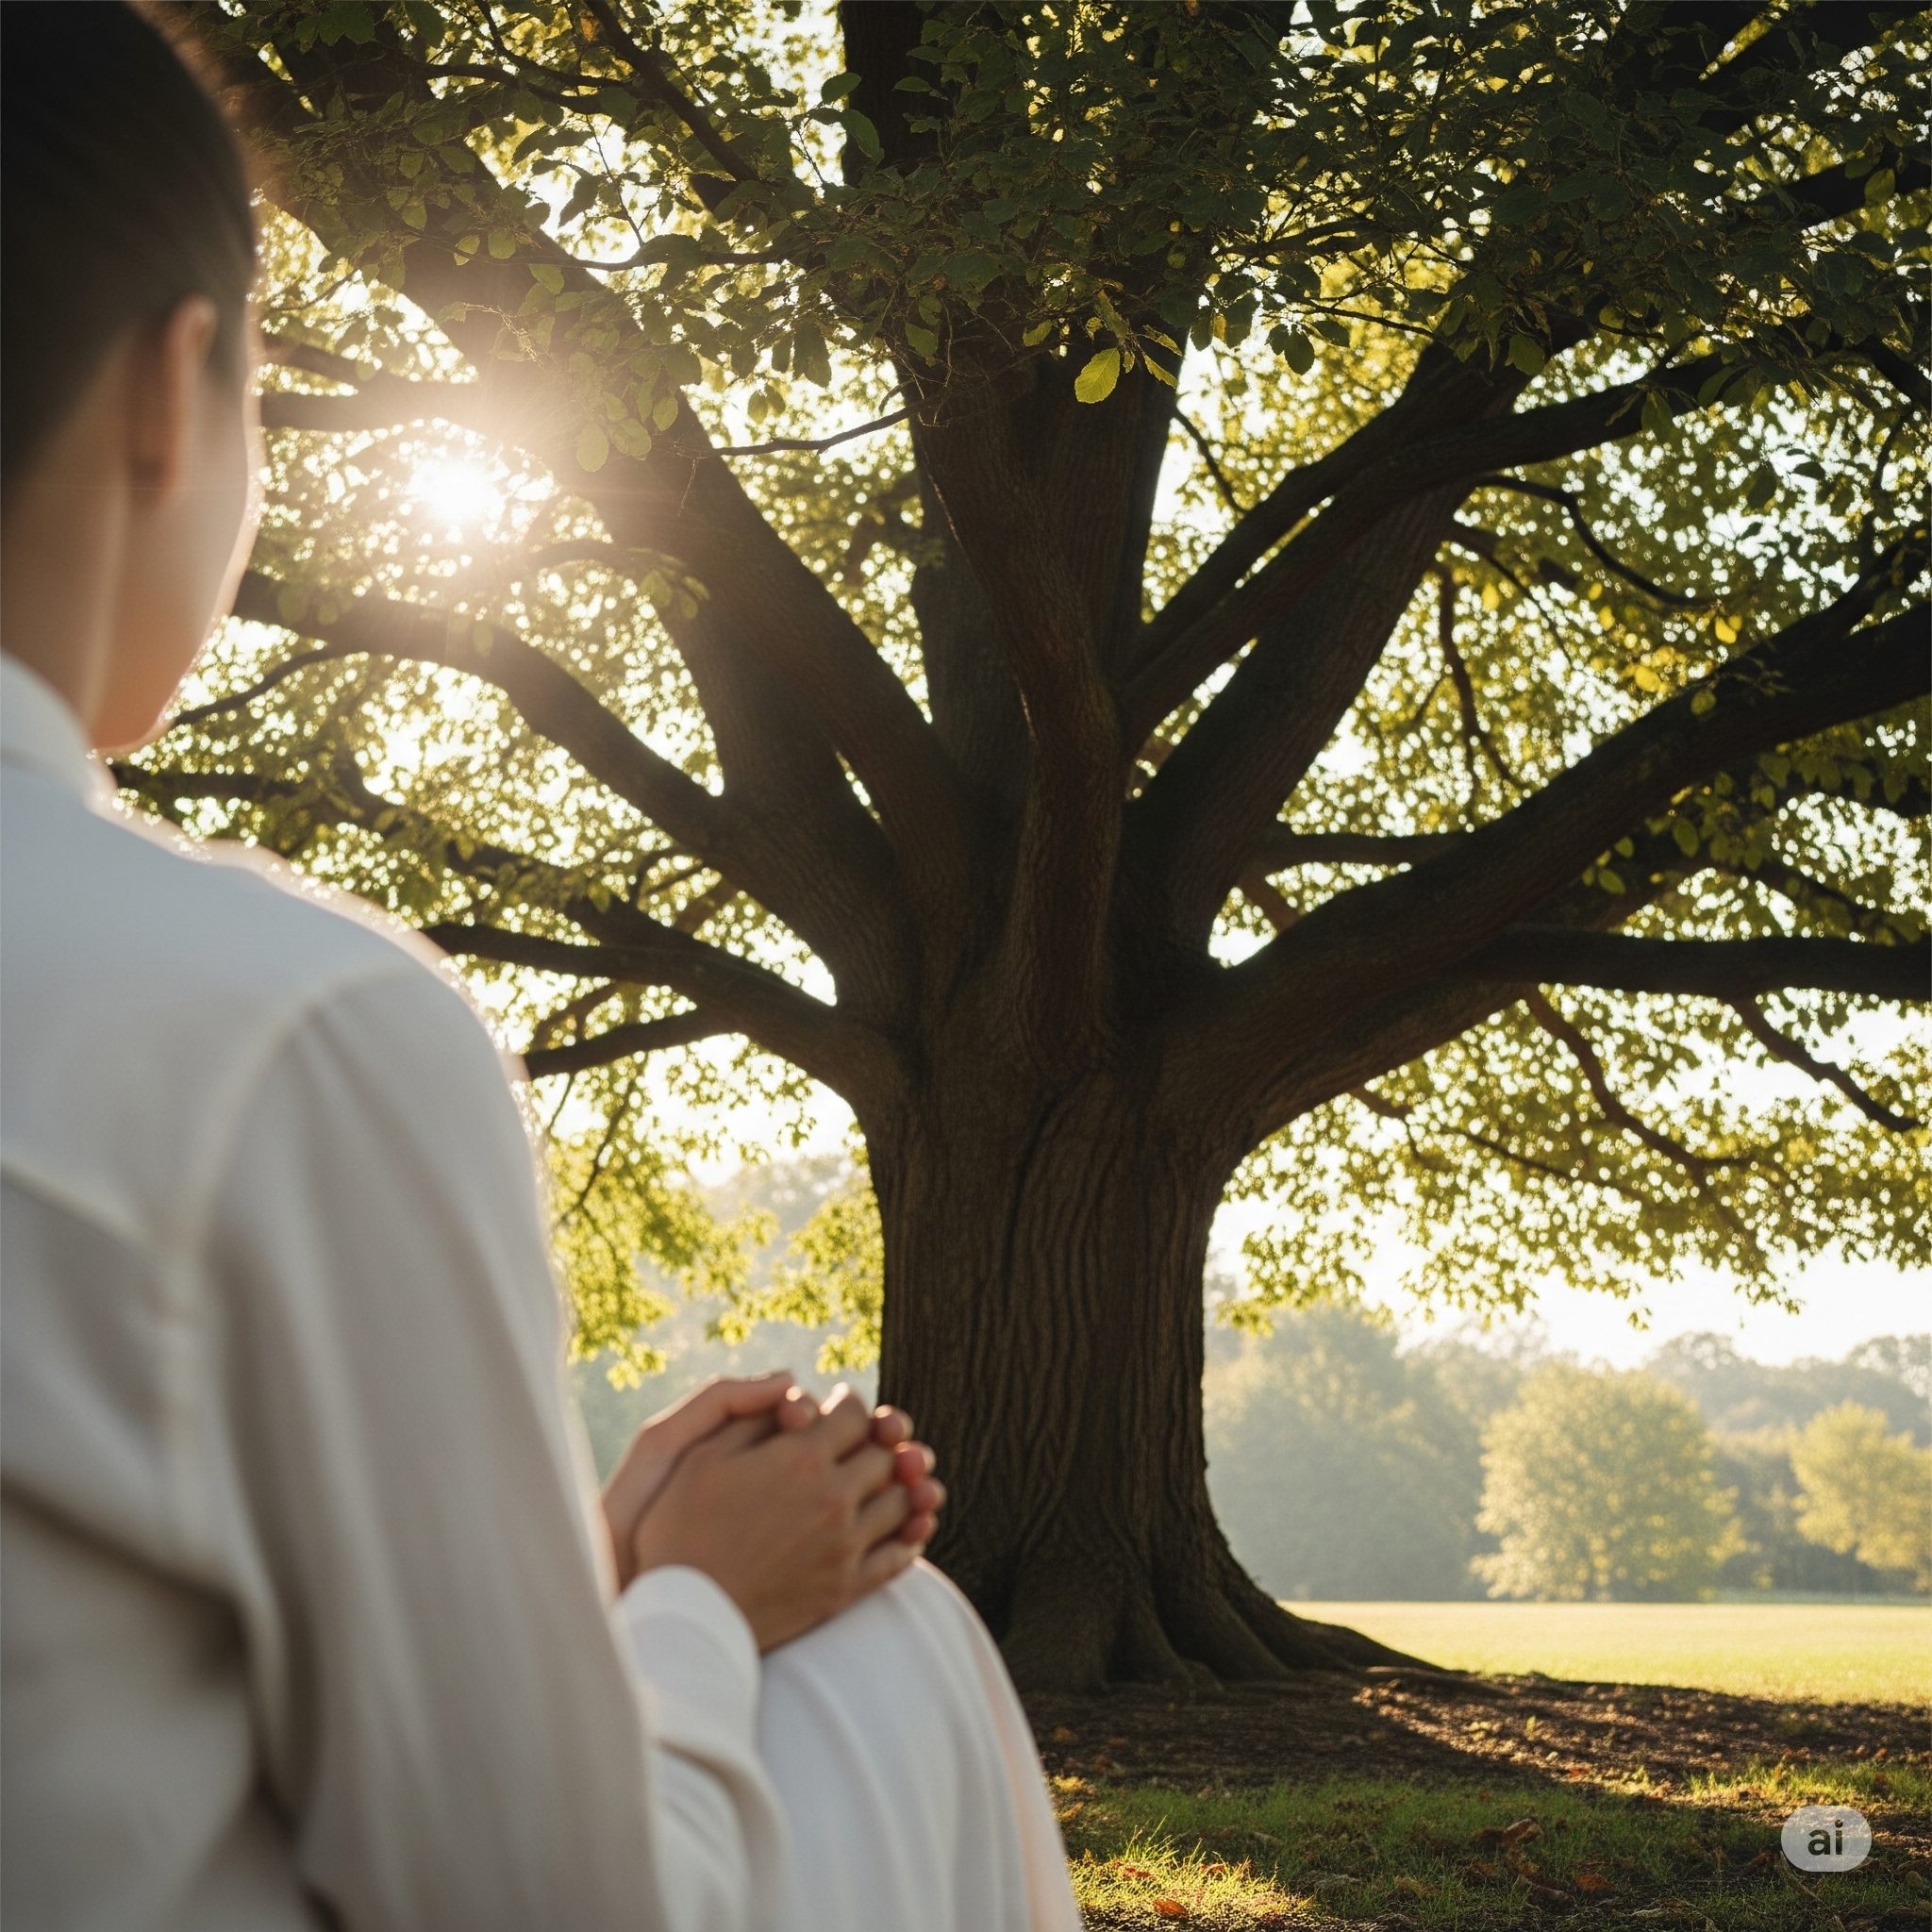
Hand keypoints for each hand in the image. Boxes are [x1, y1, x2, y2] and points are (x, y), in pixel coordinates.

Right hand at [601, 1377, 946, 1588]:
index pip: (855, 1413)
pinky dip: (910, 1536)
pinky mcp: (845, 1588)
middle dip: (881, 1441)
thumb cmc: (681, 1528)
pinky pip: (899, 1556)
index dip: (849, 1403)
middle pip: (886, 1454)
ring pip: (902, 1501)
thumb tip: (793, 1388)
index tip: (841, 1406)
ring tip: (890, 1479)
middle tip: (871, 1440)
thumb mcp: (704, 1455)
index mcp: (800, 1458)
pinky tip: (906, 1527)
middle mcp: (833, 1498)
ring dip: (903, 1485)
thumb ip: (753, 1414)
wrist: (683, 1613)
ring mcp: (844, 1545)